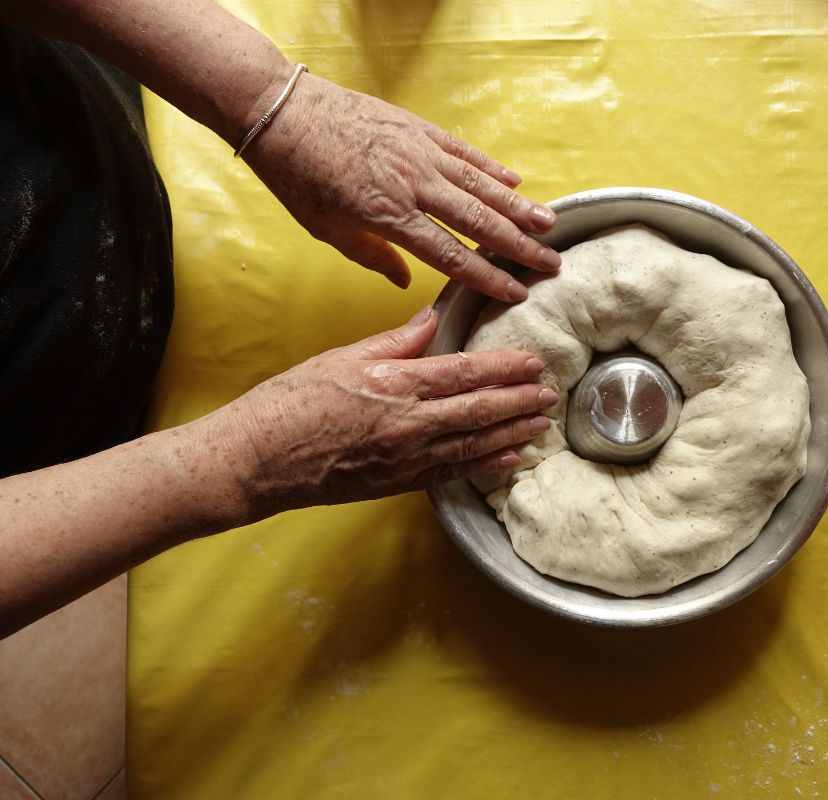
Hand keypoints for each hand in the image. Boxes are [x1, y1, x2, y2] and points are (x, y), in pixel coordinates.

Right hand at [217, 307, 555, 519]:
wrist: (258, 459)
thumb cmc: (291, 402)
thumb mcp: (343, 357)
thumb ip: (397, 341)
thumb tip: (434, 318)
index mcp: (395, 384)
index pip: (465, 373)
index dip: (505, 368)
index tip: (532, 362)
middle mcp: (408, 423)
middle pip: (479, 410)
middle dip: (520, 401)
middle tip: (550, 392)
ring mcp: (406, 458)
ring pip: (474, 444)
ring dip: (512, 433)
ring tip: (541, 423)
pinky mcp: (398, 483)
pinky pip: (453, 473)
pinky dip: (484, 466)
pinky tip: (508, 460)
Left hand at [243, 72, 561, 301]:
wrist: (281, 112)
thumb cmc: (297, 176)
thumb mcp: (326, 229)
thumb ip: (372, 256)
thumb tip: (407, 282)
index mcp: (389, 216)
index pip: (451, 255)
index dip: (488, 277)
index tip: (517, 293)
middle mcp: (414, 185)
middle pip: (478, 222)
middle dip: (519, 246)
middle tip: (551, 264)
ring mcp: (420, 153)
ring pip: (480, 185)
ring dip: (518, 206)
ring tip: (549, 225)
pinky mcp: (419, 129)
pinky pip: (464, 152)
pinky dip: (491, 167)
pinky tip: (515, 180)